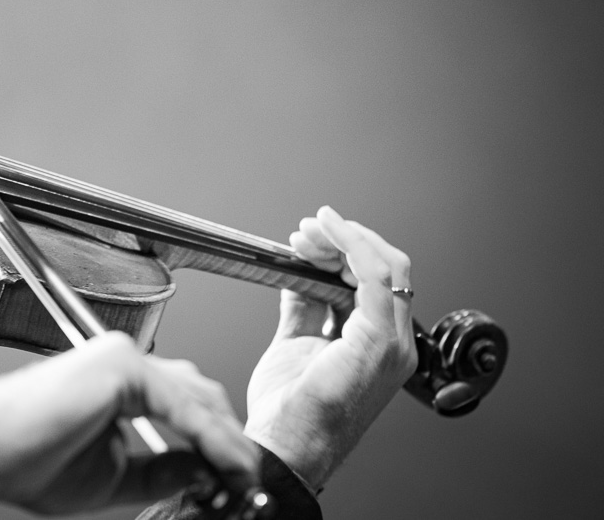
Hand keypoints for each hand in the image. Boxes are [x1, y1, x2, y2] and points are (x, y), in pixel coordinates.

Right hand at [0, 332, 259, 513]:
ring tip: (241, 481)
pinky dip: (210, 438)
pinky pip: (181, 405)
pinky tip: (228, 466)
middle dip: (230, 443)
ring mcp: (123, 359)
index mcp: (120, 383)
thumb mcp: (115, 477)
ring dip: (227, 443)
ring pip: (199, 398)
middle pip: (203, 396)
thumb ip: (164, 471)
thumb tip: (214, 473)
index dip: (218, 446)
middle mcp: (124, 362)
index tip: (234, 485)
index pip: (188, 406)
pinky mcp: (120, 367)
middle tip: (244, 486)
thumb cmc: (26, 460)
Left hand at [244, 206, 417, 490]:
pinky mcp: (378, 342)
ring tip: (306, 232)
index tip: (311, 236)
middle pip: (384, 269)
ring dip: (343, 239)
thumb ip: (304, 306)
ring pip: (385, 266)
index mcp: (378, 346)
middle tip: (306, 230)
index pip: (376, 282)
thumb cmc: (289, 411)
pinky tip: (328, 231)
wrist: (285, 448)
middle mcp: (393, 344)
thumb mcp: (295, 343)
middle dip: (342, 241)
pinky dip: (352, 245)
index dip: (344, 252)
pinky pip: (375, 278)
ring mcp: (391, 345)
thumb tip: (298, 274)